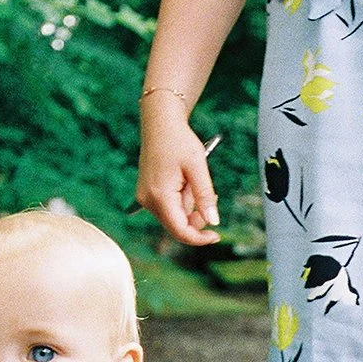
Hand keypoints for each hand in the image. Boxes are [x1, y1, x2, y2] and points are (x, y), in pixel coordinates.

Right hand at [137, 97, 221, 246]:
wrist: (160, 123)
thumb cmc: (178, 140)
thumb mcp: (198, 166)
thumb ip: (205, 196)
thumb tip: (213, 222)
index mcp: (159, 196)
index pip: (180, 231)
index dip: (200, 238)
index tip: (217, 236)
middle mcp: (148, 201)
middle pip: (178, 226)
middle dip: (197, 216)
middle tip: (212, 194)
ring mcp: (145, 198)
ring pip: (175, 218)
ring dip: (190, 206)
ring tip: (194, 180)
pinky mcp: (148, 195)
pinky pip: (170, 208)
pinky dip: (182, 201)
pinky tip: (185, 183)